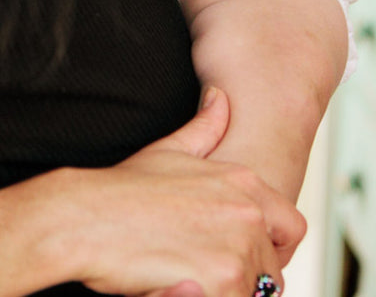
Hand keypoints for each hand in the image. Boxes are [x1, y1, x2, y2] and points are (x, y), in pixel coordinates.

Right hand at [67, 88, 303, 295]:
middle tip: (204, 276)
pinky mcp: (219, 281)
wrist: (84, 218)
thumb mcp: (170, 150)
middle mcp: (248, 213)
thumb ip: (206, 127)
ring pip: (251, 294)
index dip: (275, 252)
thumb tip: (220, 98)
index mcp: (243, 183)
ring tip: (188, 282)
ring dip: (225, 294)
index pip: (292, 229)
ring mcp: (236, 248)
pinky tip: (180, 288)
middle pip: (271, 272)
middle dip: (244, 282)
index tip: (251, 264)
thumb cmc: (121, 191)